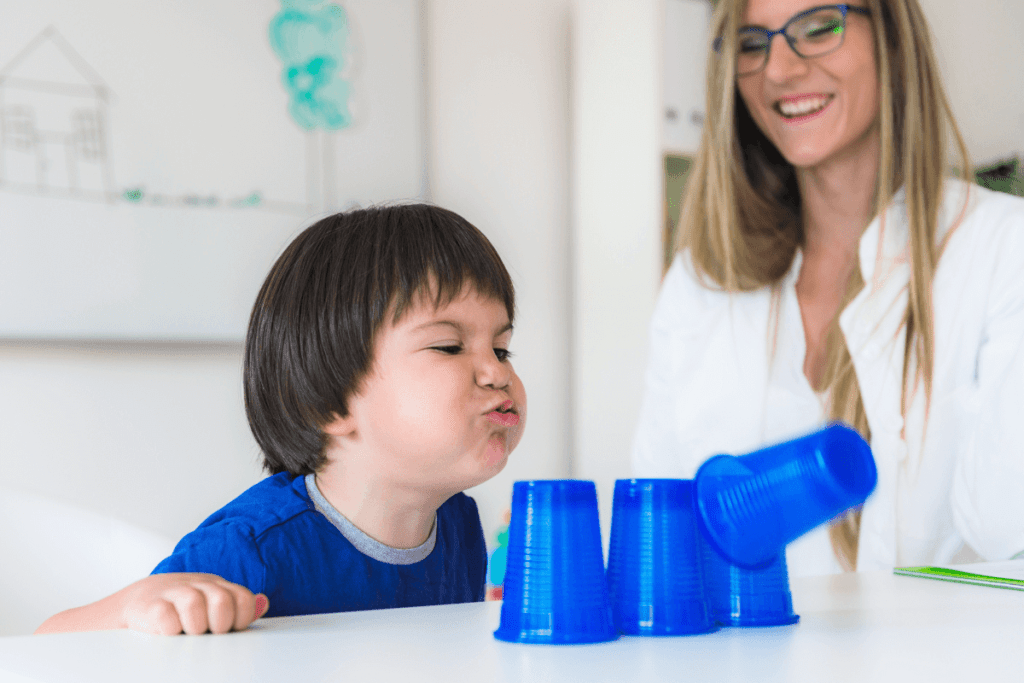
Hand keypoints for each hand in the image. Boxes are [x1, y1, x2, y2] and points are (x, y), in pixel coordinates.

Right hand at [35, 573, 269, 635]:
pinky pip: (166, 618)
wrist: (133, 605)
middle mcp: (197, 585)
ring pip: (195, 605)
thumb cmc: (179, 611)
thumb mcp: (210, 606)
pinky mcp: (148, 605)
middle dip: (220, 624)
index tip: (228, 632)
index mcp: (216, 586)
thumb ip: (237, 607)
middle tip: (207, 634)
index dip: (239, 619)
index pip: (241, 599)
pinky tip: (167, 633)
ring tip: (186, 634)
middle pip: (222, 601)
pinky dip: (170, 629)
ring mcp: (172, 592)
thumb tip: (263, 602)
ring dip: (194, 627)